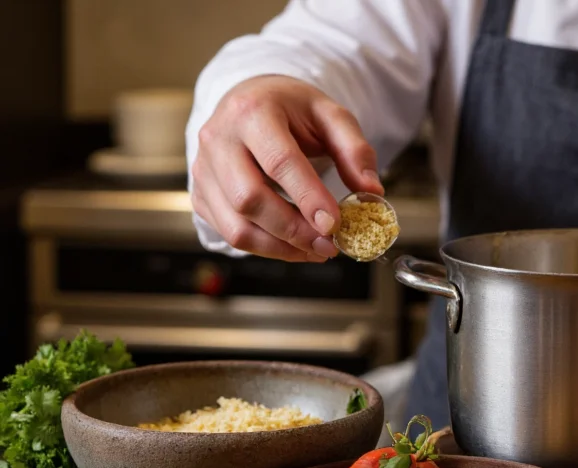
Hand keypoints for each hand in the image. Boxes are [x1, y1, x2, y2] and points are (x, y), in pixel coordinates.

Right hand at [190, 75, 383, 261]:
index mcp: (252, 111)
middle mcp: (219, 139)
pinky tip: (293, 246)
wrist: (250, 102)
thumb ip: (355, 150)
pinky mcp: (200, 194)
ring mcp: (204, 169)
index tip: (334, 224)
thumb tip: (372, 191)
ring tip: (315, 250)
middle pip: (250, 198)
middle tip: (329, 245)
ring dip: (280, 247)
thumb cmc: (290, 110)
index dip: (308, 197)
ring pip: (236, 225)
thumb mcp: (330, 115)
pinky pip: (229, 233)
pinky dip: (265, 248)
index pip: (279, 161)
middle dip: (293, 230)